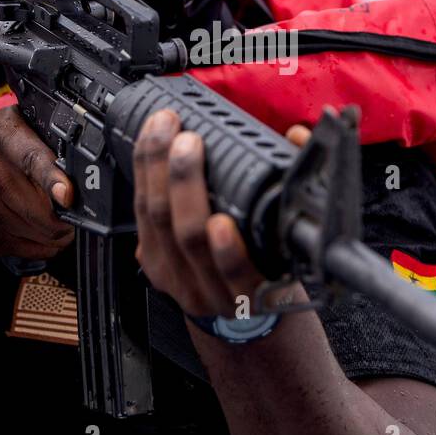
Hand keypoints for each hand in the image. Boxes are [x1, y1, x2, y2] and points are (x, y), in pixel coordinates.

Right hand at [0, 104, 74, 258]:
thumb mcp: (9, 128)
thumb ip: (43, 138)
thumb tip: (83, 162)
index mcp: (2, 138)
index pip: (33, 160)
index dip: (54, 180)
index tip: (67, 195)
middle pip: (50, 210)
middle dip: (70, 214)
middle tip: (70, 206)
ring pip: (47, 235)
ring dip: (60, 231)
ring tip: (50, 215)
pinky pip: (35, 250)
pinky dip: (43, 243)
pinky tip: (31, 226)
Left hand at [132, 109, 309, 318]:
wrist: (235, 303)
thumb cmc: (267, 266)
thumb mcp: (291, 242)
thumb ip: (297, 185)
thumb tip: (297, 135)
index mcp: (253, 293)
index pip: (236, 275)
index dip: (227, 253)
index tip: (222, 223)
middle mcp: (210, 291)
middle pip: (189, 238)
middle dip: (184, 184)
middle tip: (188, 142)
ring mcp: (175, 279)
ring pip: (157, 222)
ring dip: (156, 170)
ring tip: (163, 131)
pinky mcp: (151, 263)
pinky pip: (138, 216)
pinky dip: (142, 176)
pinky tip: (146, 149)